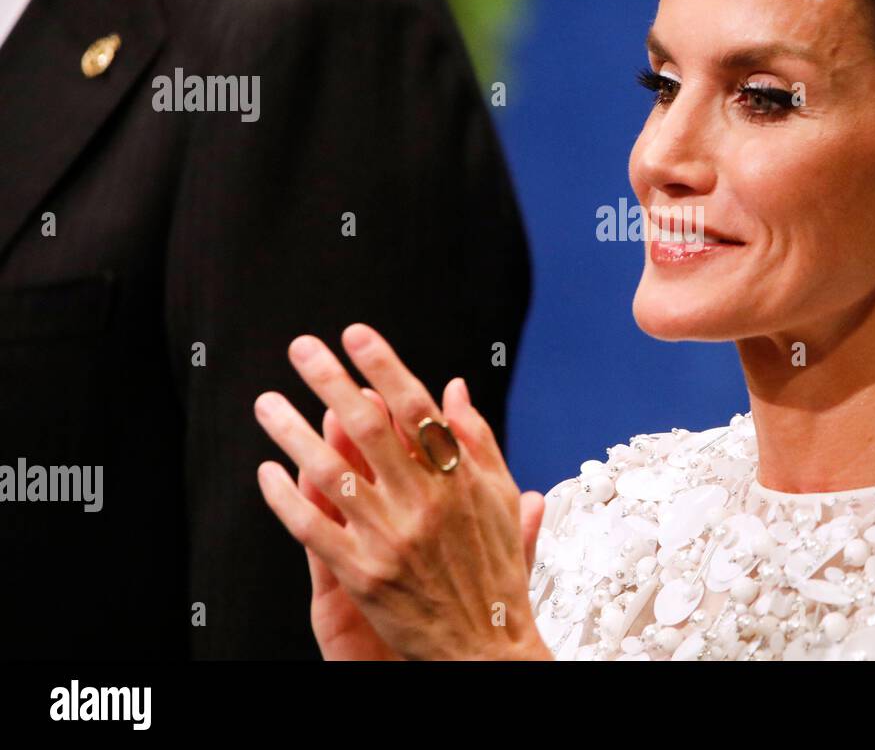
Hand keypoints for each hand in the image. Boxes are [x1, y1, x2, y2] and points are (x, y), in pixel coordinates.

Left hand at [254, 323, 550, 659]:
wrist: (485, 647)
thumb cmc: (495, 573)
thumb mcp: (498, 499)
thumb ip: (476, 440)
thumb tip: (453, 388)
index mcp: (459, 479)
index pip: (415, 406)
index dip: (383, 365)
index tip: (357, 335)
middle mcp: (424, 502)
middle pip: (367, 427)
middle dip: (329, 380)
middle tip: (303, 349)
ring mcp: (389, 538)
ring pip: (330, 471)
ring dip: (292, 432)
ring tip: (267, 403)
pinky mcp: (361, 574)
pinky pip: (313, 527)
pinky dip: (286, 497)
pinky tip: (268, 472)